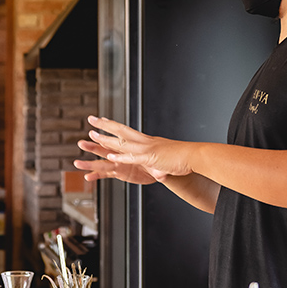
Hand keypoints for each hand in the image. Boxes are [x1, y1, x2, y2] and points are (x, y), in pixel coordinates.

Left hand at [74, 116, 192, 182]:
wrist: (195, 156)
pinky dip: (121, 157)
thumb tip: (158, 168)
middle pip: (121, 130)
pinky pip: (133, 157)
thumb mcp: (167, 157)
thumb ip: (159, 161)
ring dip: (107, 139)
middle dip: (105, 125)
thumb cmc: (184, 157)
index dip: (114, 126)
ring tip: (92, 135)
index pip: (128, 131)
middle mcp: (146, 142)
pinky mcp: (151, 158)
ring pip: (122, 142)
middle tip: (91, 119)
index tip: (103, 120)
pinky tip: (110, 157)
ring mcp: (147, 149)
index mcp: (149, 141)